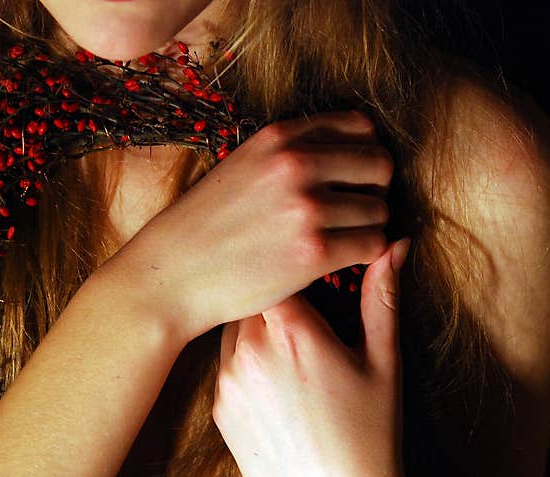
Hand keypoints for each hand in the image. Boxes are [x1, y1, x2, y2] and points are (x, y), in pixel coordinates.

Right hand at [101, 111, 393, 342]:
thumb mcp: (240, 168)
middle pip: (379, 166)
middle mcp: (297, 164)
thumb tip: (341, 157)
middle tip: (354, 215)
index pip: (360, 128)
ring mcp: (307, 207)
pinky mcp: (313, 252)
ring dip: (368, 227)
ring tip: (342, 241)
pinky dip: (365, 254)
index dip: (364, 155)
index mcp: (279, 137)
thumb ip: (287, 155)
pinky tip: (340, 261)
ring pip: (380, 209)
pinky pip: (372, 245)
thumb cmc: (201, 229)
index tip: (353, 180)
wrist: (170, 276)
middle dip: (374, 191)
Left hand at [211, 238, 422, 476]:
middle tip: (302, 312)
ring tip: (289, 352)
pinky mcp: (219, 410)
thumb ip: (382, 296)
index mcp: (292, 330)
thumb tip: (395, 245)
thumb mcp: (383, 361)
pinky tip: (276, 385)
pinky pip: (225, 367)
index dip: (295, 267)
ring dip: (255, 329)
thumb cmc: (370, 434)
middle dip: (273, 296)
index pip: (280, 270)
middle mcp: (249, 350)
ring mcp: (227, 382)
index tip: (311, 275)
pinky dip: (244, 363)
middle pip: (250, 298)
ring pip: (232, 330)